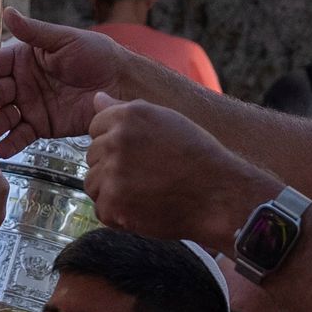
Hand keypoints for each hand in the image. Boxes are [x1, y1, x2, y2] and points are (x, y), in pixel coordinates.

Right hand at [0, 14, 144, 152]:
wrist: (121, 84)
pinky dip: (11, 143)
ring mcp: (31, 105)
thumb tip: (7, 12)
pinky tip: (2, 149)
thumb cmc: (96, 55)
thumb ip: (33, 32)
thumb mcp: (64, 40)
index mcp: (24, 58)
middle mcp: (22, 82)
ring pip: (4, 116)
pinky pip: (22, 135)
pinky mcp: (42, 126)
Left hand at [82, 98, 271, 241]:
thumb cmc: (197, 158)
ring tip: (145, 192)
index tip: (139, 153)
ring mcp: (113, 174)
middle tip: (146, 175)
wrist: (219, 196)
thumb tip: (96, 97)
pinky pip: (101, 209)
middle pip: (92, 156)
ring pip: (93, 183)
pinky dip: (119, 214)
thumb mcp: (166, 120)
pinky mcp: (113, 204)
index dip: (115, 143)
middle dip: (112, 167)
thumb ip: (126, 110)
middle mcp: (116, 141)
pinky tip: (144, 208)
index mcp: (128, 116)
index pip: (95, 127)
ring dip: (112, 191)